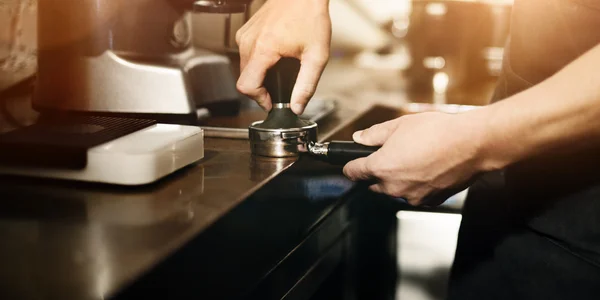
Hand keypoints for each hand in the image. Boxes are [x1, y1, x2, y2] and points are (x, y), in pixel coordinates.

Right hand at [235, 0, 330, 113]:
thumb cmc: (310, 16)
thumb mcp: (316, 56)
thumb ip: (307, 85)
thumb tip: (297, 107)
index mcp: (263, 49)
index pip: (246, 86)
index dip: (259, 99)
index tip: (272, 102)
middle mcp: (248, 42)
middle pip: (244, 79)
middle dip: (261, 89)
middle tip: (281, 89)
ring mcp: (244, 35)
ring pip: (244, 68)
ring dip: (259, 76)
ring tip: (280, 71)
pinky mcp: (245, 31)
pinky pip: (246, 55)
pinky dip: (258, 62)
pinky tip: (276, 57)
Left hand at [343, 112, 488, 205]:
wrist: (472, 144)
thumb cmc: (437, 132)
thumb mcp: (399, 125)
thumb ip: (374, 135)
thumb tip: (359, 138)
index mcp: (381, 167)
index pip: (353, 173)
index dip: (350, 166)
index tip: (350, 163)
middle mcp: (393, 187)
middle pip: (373, 185)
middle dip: (376, 173)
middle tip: (389, 155)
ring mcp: (412, 197)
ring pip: (394, 191)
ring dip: (397, 180)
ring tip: (413, 159)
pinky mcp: (430, 201)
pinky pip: (414, 196)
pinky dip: (416, 186)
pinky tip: (426, 169)